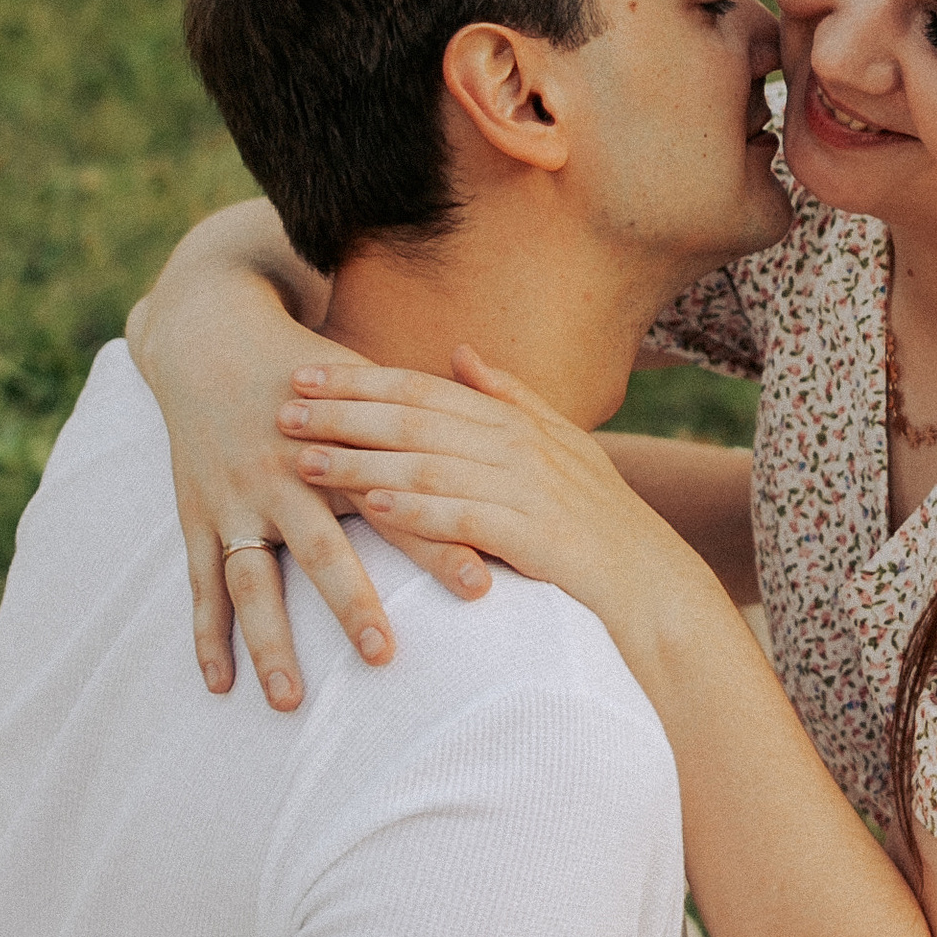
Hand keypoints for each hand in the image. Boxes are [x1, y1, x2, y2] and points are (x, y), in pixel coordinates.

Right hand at [134, 291, 492, 709]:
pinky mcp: (197, 516)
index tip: (481, 588)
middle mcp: (283, 477)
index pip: (398, 504)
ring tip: (291, 701)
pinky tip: (220, 686)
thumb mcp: (371, 385)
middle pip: (320, 551)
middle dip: (349, 605)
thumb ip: (439, 421)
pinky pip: (200, 585)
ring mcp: (234, 500)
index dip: (437, 543)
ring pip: (250, 580)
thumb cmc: (312, 372)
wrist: (210, 337)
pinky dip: (206, 636)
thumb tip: (523, 448)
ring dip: (269, 641)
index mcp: (339, 447)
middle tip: (382, 658)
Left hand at [281, 350, 707, 652]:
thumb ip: (510, 397)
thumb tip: (461, 351)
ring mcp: (528, 489)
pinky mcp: (535, 536)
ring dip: (363, 461)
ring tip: (306, 460)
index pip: (424, 390)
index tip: (304, 373)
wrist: (654, 584)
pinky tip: (373, 505)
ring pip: (429, 465)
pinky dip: (418, 509)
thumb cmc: (601, 522)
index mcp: (516, 423)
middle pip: (416, 420)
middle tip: (281, 410)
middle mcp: (519, 446)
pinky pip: (464, 517)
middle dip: (344, 413)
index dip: (361, 380)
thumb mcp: (563, 446)